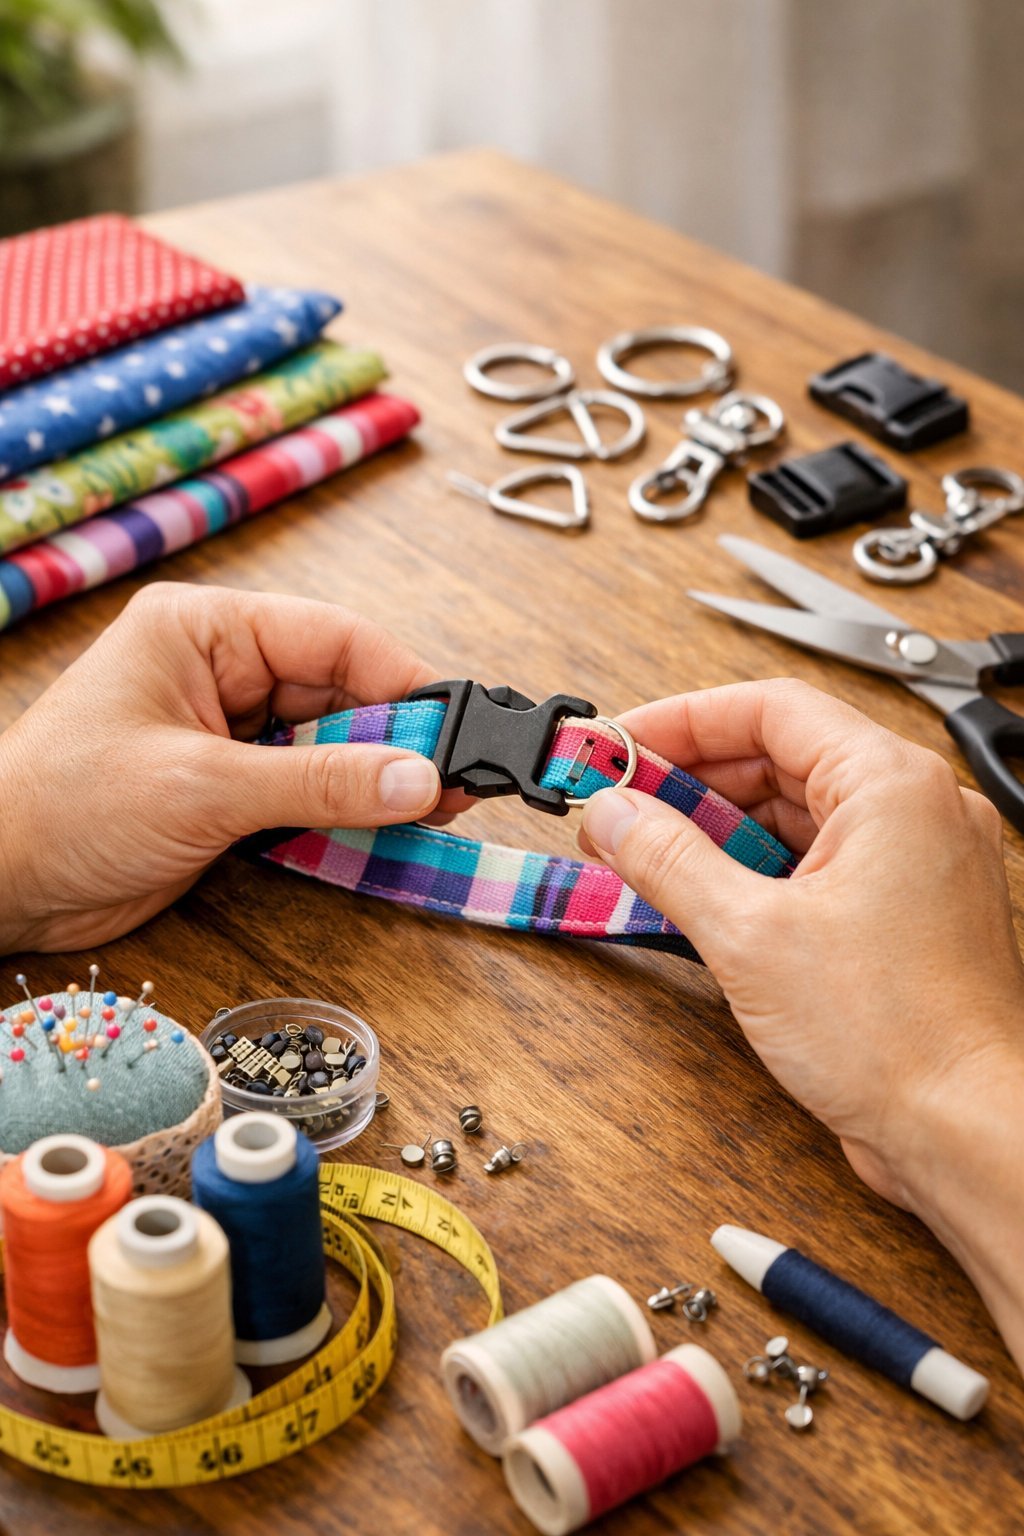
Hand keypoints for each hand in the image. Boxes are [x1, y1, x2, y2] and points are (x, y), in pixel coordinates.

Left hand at [0, 584, 455, 952]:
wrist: (3, 885)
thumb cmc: (59, 809)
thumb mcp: (200, 788)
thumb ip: (317, 782)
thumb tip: (415, 778)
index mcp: (204, 631)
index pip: (332, 637)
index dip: (402, 683)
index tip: (456, 731)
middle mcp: (221, 671)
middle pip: (342, 690)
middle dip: (398, 738)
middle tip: (457, 781)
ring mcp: (228, 732)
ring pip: (332, 743)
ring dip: (378, 778)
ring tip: (436, 807)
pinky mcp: (229, 788)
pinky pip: (310, 788)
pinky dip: (347, 809)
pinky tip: (385, 825)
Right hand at [580, 680, 1023, 1365]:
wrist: (966, 1132)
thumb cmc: (901, 1039)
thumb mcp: (749, 936)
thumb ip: (668, 860)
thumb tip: (614, 814)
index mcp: (891, 785)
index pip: (770, 709)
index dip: (682, 720)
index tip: (619, 744)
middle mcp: (914, 810)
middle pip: (782, 756)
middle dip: (692, 778)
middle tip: (617, 801)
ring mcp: (914, 861)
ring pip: (797, 812)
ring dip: (718, 827)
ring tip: (643, 848)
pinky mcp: (903, 911)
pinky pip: (817, 862)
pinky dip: (755, 869)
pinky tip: (699, 892)